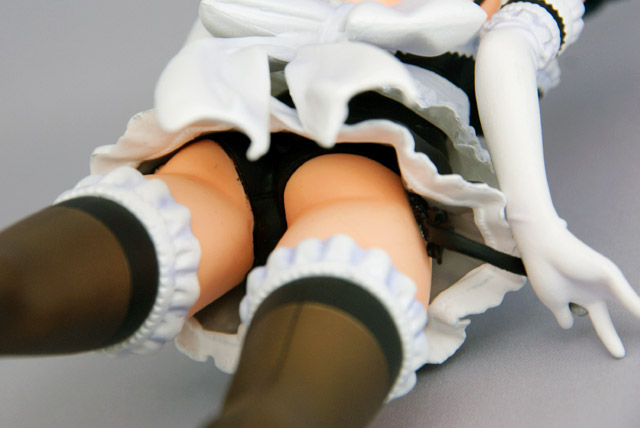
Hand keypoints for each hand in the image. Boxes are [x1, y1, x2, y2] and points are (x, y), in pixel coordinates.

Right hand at [511, 218, 639, 356]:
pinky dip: (637, 308)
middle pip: (607, 319)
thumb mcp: (553, 301)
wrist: (541, 247)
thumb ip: (563, 314)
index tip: (617, 352)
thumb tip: (566, 325)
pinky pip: (627, 296)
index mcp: (583, 298)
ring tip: (634, 333)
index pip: (599, 322)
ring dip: (638, 312)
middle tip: (623, 354)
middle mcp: (595, 291)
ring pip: (628, 304)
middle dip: (614, 337)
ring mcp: (603, 283)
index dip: (608, 337)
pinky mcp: (609, 274)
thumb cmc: (544, 271)